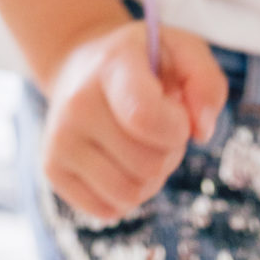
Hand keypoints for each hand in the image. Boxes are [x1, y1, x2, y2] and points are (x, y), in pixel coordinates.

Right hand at [42, 20, 226, 221]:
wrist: (80, 65)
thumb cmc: (142, 61)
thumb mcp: (181, 49)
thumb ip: (207, 83)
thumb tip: (201, 132)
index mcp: (112, 65)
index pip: (145, 117)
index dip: (176, 127)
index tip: (176, 110)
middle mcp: (77, 102)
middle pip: (148, 165)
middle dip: (168, 151)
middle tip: (157, 124)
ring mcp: (60, 138)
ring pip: (131, 195)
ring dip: (150, 177)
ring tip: (140, 142)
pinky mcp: (51, 168)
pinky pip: (110, 210)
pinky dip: (126, 194)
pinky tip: (118, 159)